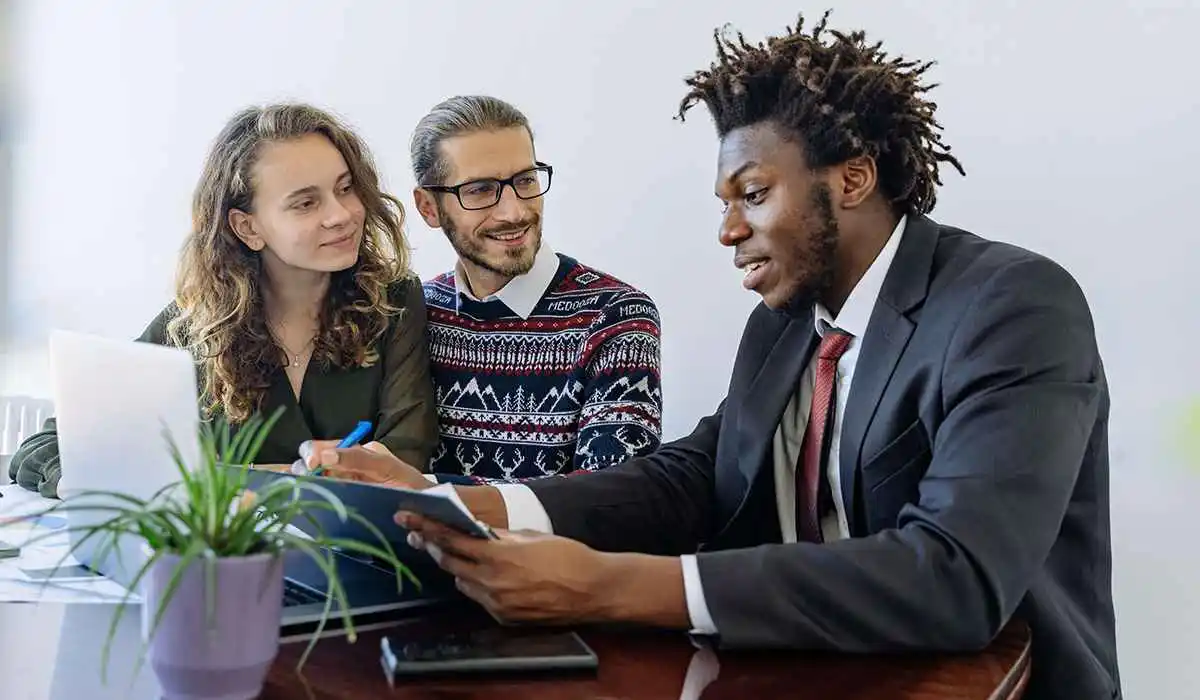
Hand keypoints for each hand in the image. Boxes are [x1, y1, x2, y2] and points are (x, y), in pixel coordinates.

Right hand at [301, 440, 431, 489]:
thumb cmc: (408, 484)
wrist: (426, 508)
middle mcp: (344, 467)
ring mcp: (342, 485)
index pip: (321, 447)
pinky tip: (304, 498)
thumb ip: (358, 458)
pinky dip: (309, 496)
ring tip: (304, 489)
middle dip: (302, 469)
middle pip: (310, 463)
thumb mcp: (386, 467)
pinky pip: (321, 497)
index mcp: (354, 452)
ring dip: (303, 483)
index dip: (310, 454)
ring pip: (311, 481)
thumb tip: (324, 456)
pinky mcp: (343, 502)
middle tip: (307, 479)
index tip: (311, 466)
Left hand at [397, 512, 615, 624]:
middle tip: (421, 534)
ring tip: (457, 553)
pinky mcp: (503, 619)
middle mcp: (490, 583)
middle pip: (449, 562)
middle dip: (433, 546)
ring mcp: (496, 604)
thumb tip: (476, 530)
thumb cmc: (567, 555)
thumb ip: (498, 536)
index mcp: (497, 556)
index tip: (406, 518)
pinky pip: (480, 598)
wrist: (593, 590)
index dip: (426, 527)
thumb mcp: (530, 536)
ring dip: (457, 566)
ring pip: (462, 582)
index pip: (450, 539)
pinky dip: (477, 584)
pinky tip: (486, 575)